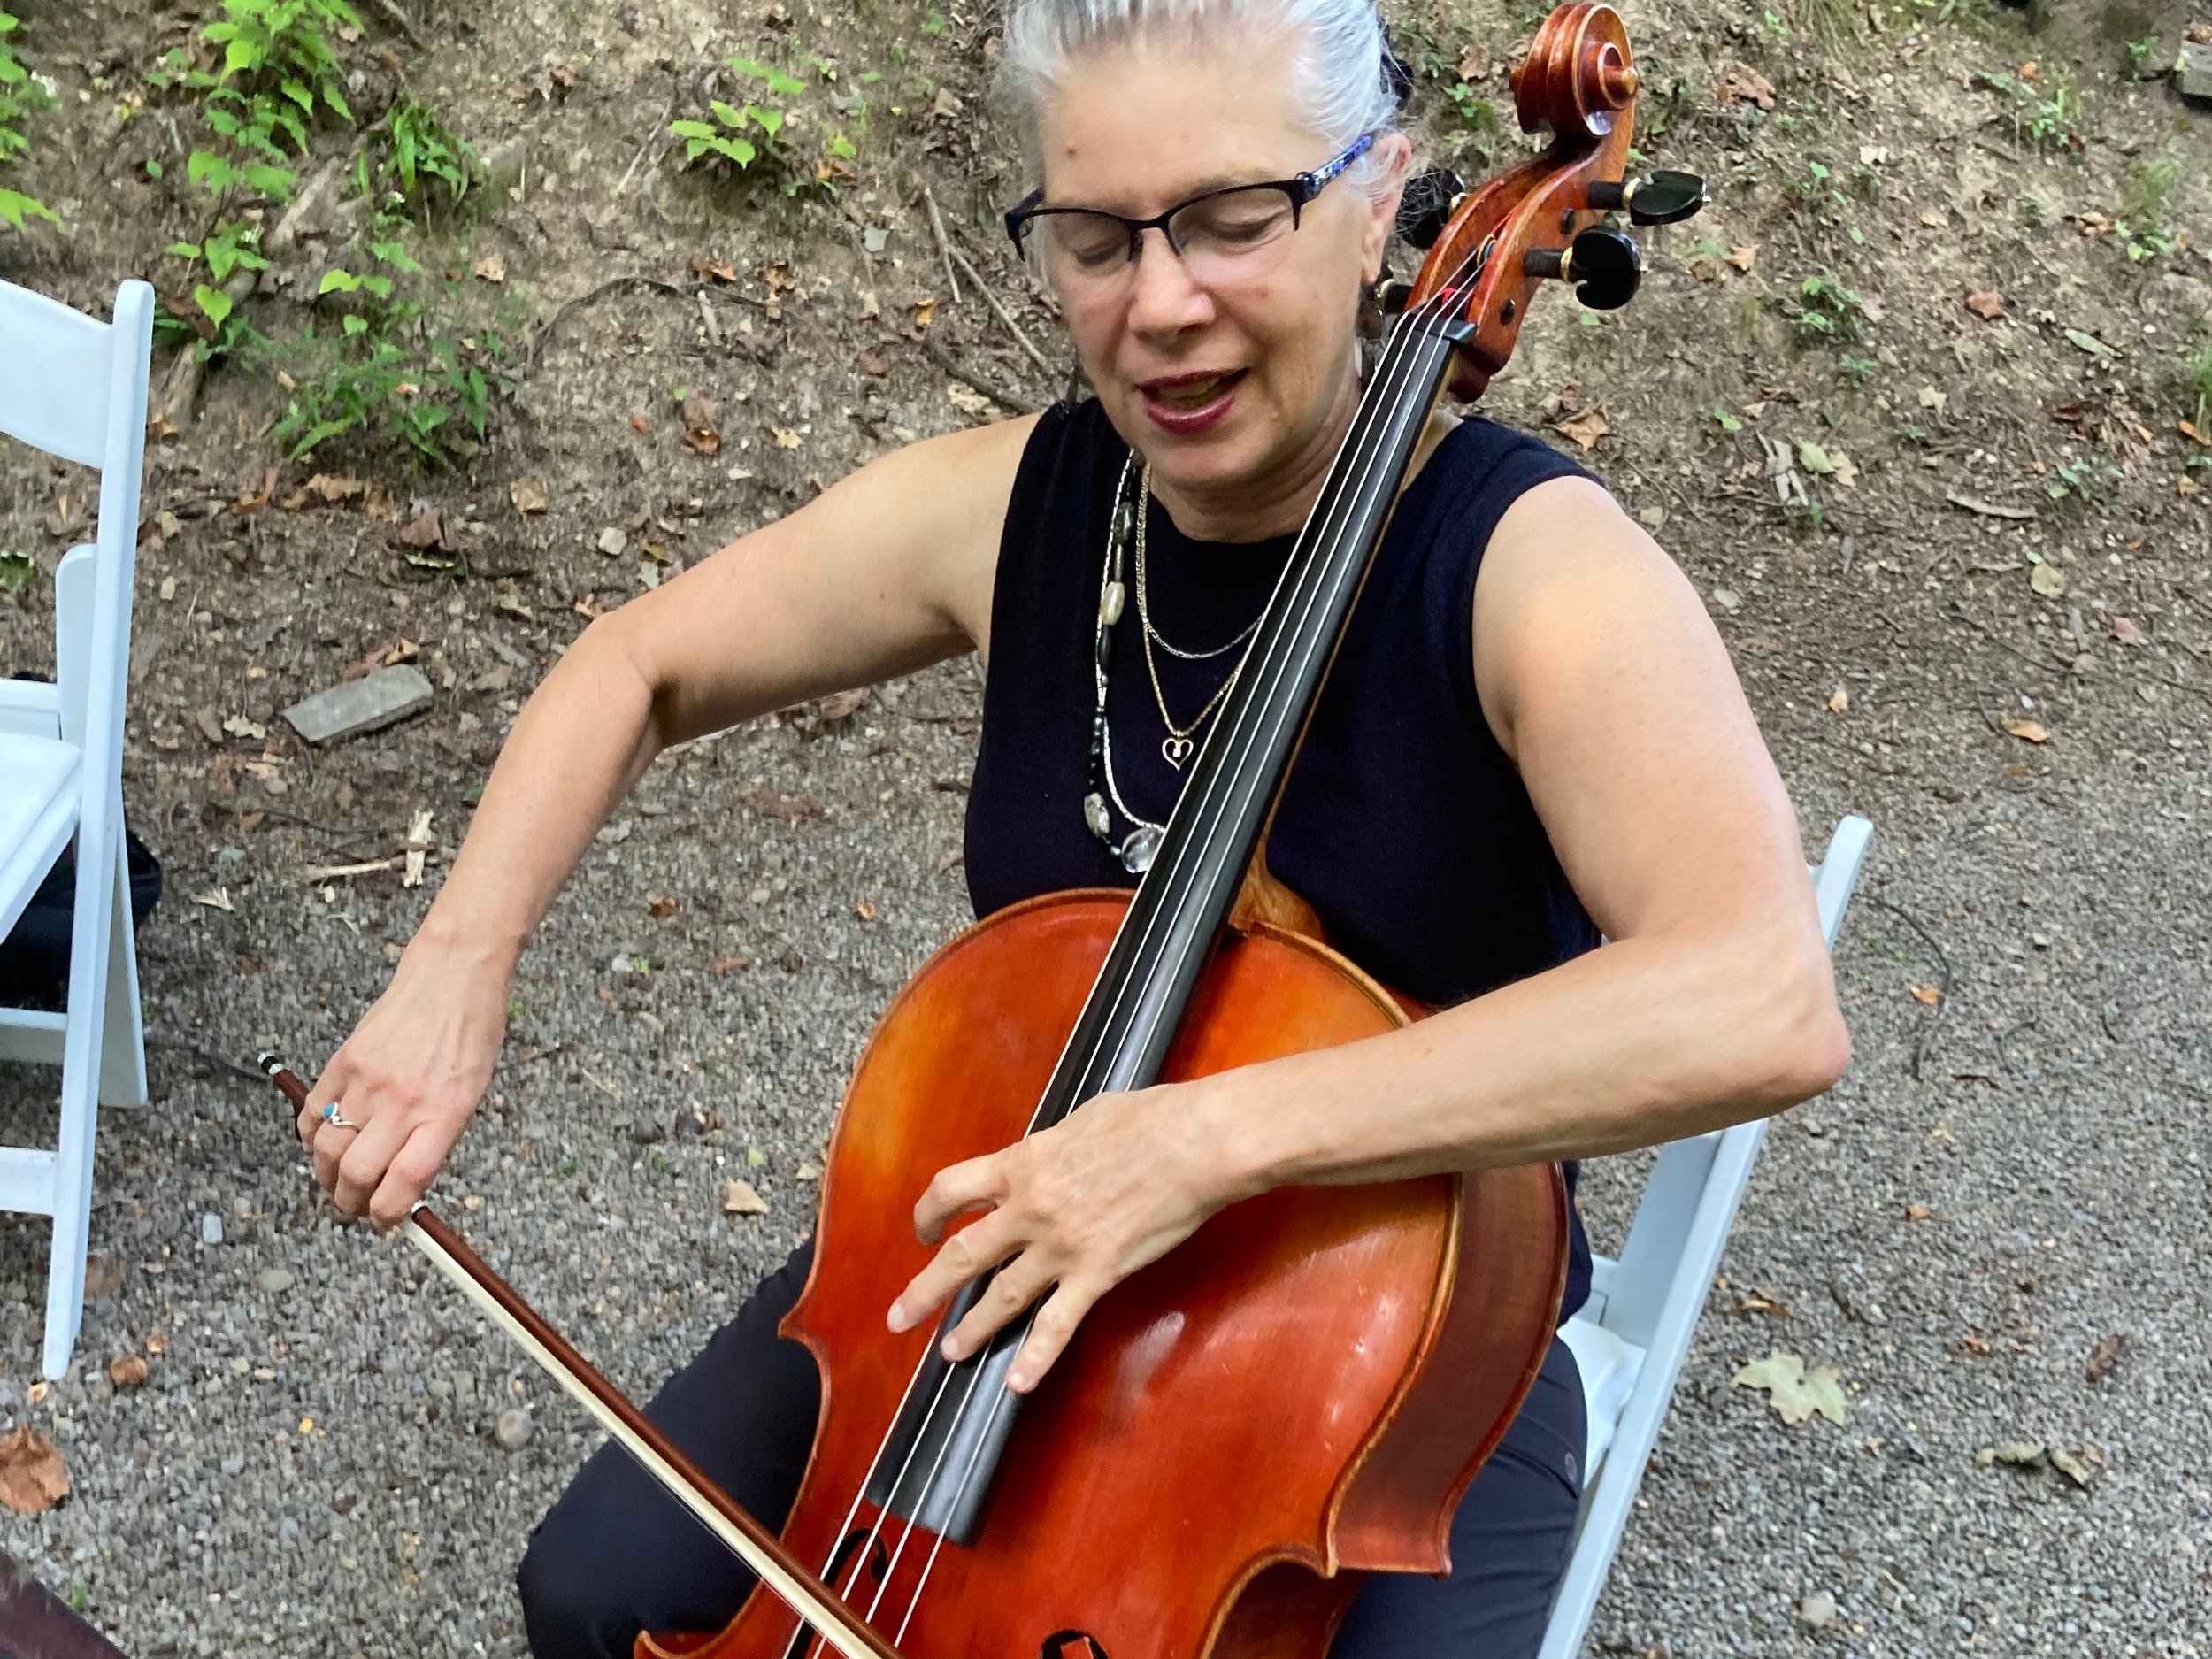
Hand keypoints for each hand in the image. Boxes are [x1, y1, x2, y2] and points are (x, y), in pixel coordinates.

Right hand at [296, 937, 510, 1229]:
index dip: (389, 1215)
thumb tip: (404, 1185)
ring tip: (336, 1182)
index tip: (386, 1224)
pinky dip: (310, 1138)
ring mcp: (368, 1080)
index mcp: (445, 1113)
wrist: (452, 975)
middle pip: (358, 1174)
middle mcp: (404, 1101)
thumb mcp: (473, 1093)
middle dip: (351, 1204)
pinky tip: (321, 1143)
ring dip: (326, 1177)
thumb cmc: (472, 1033)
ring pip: (327, 1150)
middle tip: (356, 1208)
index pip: (406, 1182)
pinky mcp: (343, 1061)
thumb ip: (437, 1138)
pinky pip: (312, 1113)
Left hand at [885, 1083, 1241, 1392]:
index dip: (929, 1213)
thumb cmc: (1146, 1118)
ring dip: (972, 1329)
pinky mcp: (1097, 1274)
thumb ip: (1050, 1150)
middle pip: (961, 1255)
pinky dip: (1036, 1356)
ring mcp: (1060, 1247)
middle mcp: (1029, 1209)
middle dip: (924, 1290)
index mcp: (1021, 1164)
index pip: (951, 1189)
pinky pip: (1058, 1323)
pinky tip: (1018, 1382)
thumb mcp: (1080, 1120)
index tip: (925, 1228)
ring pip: (1002, 1296)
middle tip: (899, 1316)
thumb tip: (1043, 1160)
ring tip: (950, 1353)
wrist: (1193, 1143)